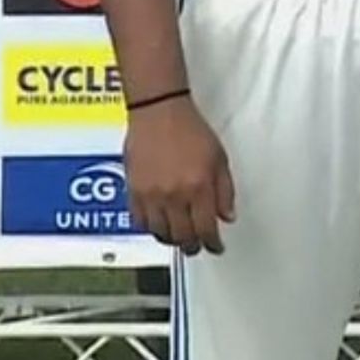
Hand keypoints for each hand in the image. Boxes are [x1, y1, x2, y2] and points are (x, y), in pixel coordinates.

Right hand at [124, 96, 235, 254]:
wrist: (158, 112)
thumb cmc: (190, 129)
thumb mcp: (219, 157)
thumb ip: (225, 190)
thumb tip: (227, 216)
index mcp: (199, 187)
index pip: (206, 228)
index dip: (213, 244)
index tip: (216, 247)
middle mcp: (175, 195)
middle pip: (183, 236)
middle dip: (192, 245)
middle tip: (197, 246)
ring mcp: (151, 195)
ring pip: (161, 233)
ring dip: (172, 239)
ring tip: (180, 237)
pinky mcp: (132, 192)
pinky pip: (140, 222)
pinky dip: (150, 228)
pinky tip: (159, 225)